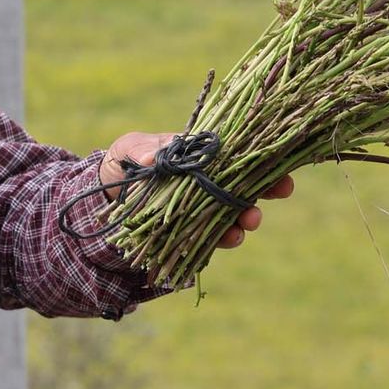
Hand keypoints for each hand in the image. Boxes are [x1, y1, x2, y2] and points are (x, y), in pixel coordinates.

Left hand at [99, 132, 293, 247]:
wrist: (107, 198)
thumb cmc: (125, 163)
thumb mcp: (130, 150)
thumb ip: (143, 150)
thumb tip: (153, 158)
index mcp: (202, 157)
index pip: (239, 155)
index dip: (264, 160)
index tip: (281, 166)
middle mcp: (210, 182)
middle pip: (247, 184)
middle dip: (267, 188)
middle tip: (281, 190)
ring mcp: (203, 208)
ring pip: (234, 212)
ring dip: (245, 218)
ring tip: (247, 224)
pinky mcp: (192, 233)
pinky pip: (213, 237)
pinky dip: (222, 239)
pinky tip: (228, 239)